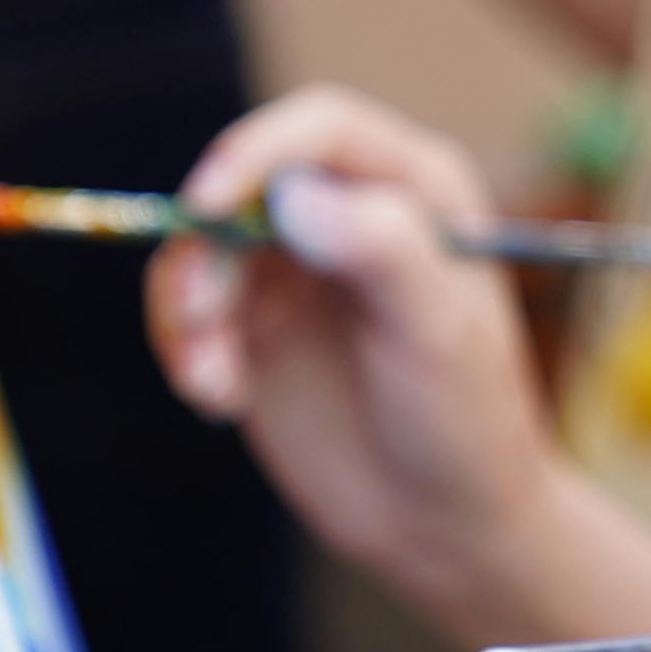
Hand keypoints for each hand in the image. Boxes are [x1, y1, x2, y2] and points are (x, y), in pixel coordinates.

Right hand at [147, 88, 560, 639]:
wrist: (443, 523)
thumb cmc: (464, 420)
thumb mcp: (438, 334)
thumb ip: (382, 251)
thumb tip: (295, 194)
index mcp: (415, 189)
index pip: (322, 129)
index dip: (258, 150)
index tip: (209, 202)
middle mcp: (350, 212)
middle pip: (243, 182)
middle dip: (207, 245)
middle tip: (204, 318)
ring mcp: (297, 267)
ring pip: (202, 245)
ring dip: (189, 309)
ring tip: (215, 384)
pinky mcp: (255, 323)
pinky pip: (187, 304)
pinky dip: (186, 346)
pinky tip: (219, 399)